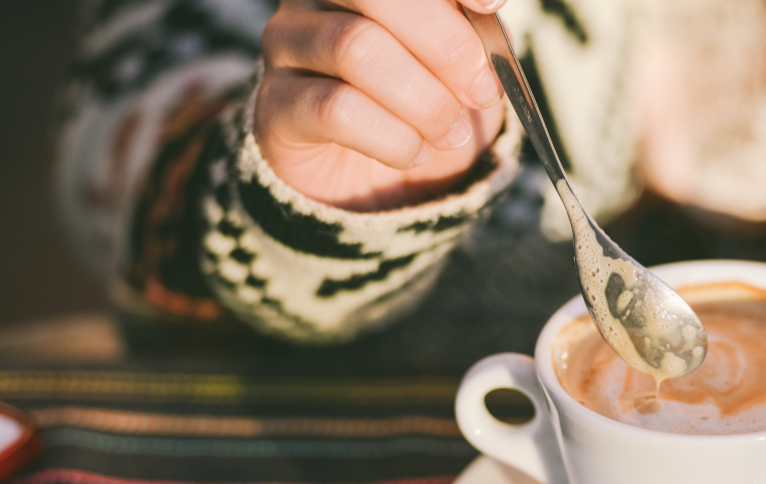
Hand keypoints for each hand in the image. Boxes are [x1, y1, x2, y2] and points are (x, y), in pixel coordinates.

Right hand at [256, 0, 506, 211]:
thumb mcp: (462, 68)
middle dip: (444, 44)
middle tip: (480, 91)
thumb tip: (487, 10)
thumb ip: (473, 31)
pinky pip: (335, 109)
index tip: (491, 5)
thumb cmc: (423, 110)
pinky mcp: (275, 104)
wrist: (379, 184)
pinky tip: (414, 152)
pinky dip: (392, 137)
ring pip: (356, 48)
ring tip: (451, 133)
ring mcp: (287, 44)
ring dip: (423, 100)